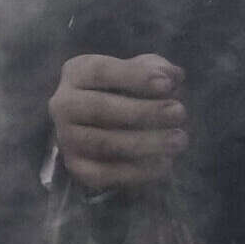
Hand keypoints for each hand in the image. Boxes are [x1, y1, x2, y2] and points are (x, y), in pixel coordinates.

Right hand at [43, 49, 190, 196]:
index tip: (168, 85)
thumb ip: (158, 69)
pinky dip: (137, 172)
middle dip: (144, 111)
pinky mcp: (75, 166)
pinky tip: (165, 164)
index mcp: (77, 73)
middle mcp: (63, 104)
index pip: (101, 71)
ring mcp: (66, 137)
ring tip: (179, 139)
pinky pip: (104, 174)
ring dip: (146, 142)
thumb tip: (172, 76)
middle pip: (99, 108)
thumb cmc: (130, 91)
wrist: (109, 126)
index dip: (134, 77)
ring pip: (104, 143)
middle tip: (180, 112)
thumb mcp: (143, 72)